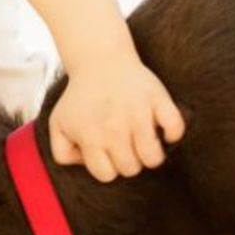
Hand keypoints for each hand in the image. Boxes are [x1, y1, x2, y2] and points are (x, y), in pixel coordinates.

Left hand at [49, 57, 184, 181]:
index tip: (108, 152)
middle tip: (125, 144)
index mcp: (90, 136)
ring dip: (150, 154)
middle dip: (129, 160)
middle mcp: (113, 127)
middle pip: (131, 168)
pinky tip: (161, 127)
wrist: (100, 59)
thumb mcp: (58, 124)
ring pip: (153, 158)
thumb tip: (86, 164)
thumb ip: (62, 153)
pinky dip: (172, 133)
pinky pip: (175, 129)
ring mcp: (138, 113)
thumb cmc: (81, 97)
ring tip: (143, 140)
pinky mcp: (158, 99)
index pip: (106, 175)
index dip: (108, 166)